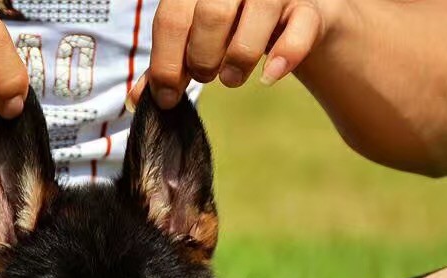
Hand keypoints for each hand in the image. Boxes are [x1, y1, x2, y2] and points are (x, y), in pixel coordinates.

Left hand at [128, 0, 337, 109]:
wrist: (290, 18)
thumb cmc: (230, 29)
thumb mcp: (194, 43)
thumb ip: (167, 66)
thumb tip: (137, 99)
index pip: (172, 17)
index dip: (165, 62)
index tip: (167, 96)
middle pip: (212, 15)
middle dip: (202, 58)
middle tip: (205, 75)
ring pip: (257, 14)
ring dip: (238, 59)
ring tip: (231, 78)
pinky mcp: (309, 9)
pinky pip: (300, 29)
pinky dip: (283, 57)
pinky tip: (268, 78)